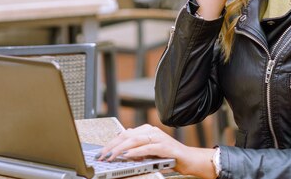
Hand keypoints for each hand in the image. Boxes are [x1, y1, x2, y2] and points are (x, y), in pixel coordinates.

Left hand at [96, 124, 215, 178]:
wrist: (189, 160)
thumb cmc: (169, 157)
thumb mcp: (149, 152)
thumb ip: (137, 148)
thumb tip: (121, 148)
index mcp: (146, 130)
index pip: (124, 134)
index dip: (111, 143)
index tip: (101, 152)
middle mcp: (151, 131)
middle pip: (127, 136)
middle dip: (112, 146)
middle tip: (102, 155)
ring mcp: (158, 137)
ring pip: (135, 140)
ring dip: (120, 149)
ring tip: (111, 156)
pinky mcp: (165, 147)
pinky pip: (147, 148)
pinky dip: (136, 151)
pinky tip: (127, 155)